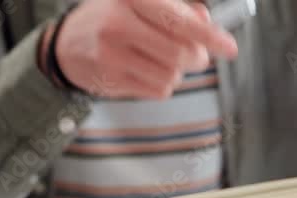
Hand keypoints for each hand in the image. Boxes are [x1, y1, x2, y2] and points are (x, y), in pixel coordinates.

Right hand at [54, 0, 237, 98]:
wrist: (67, 43)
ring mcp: (111, 53)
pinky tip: (148, 73)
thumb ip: (179, 10)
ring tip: (164, 62)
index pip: (178, 20)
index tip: (229, 48)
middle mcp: (118, 22)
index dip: (209, 36)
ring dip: (179, 73)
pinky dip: (163, 85)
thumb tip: (207, 28)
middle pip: (179, 52)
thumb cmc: (114, 18)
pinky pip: (157, 90)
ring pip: (171, 75)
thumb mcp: (141, 3)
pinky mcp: (109, 79)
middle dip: (197, 58)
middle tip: (197, 58)